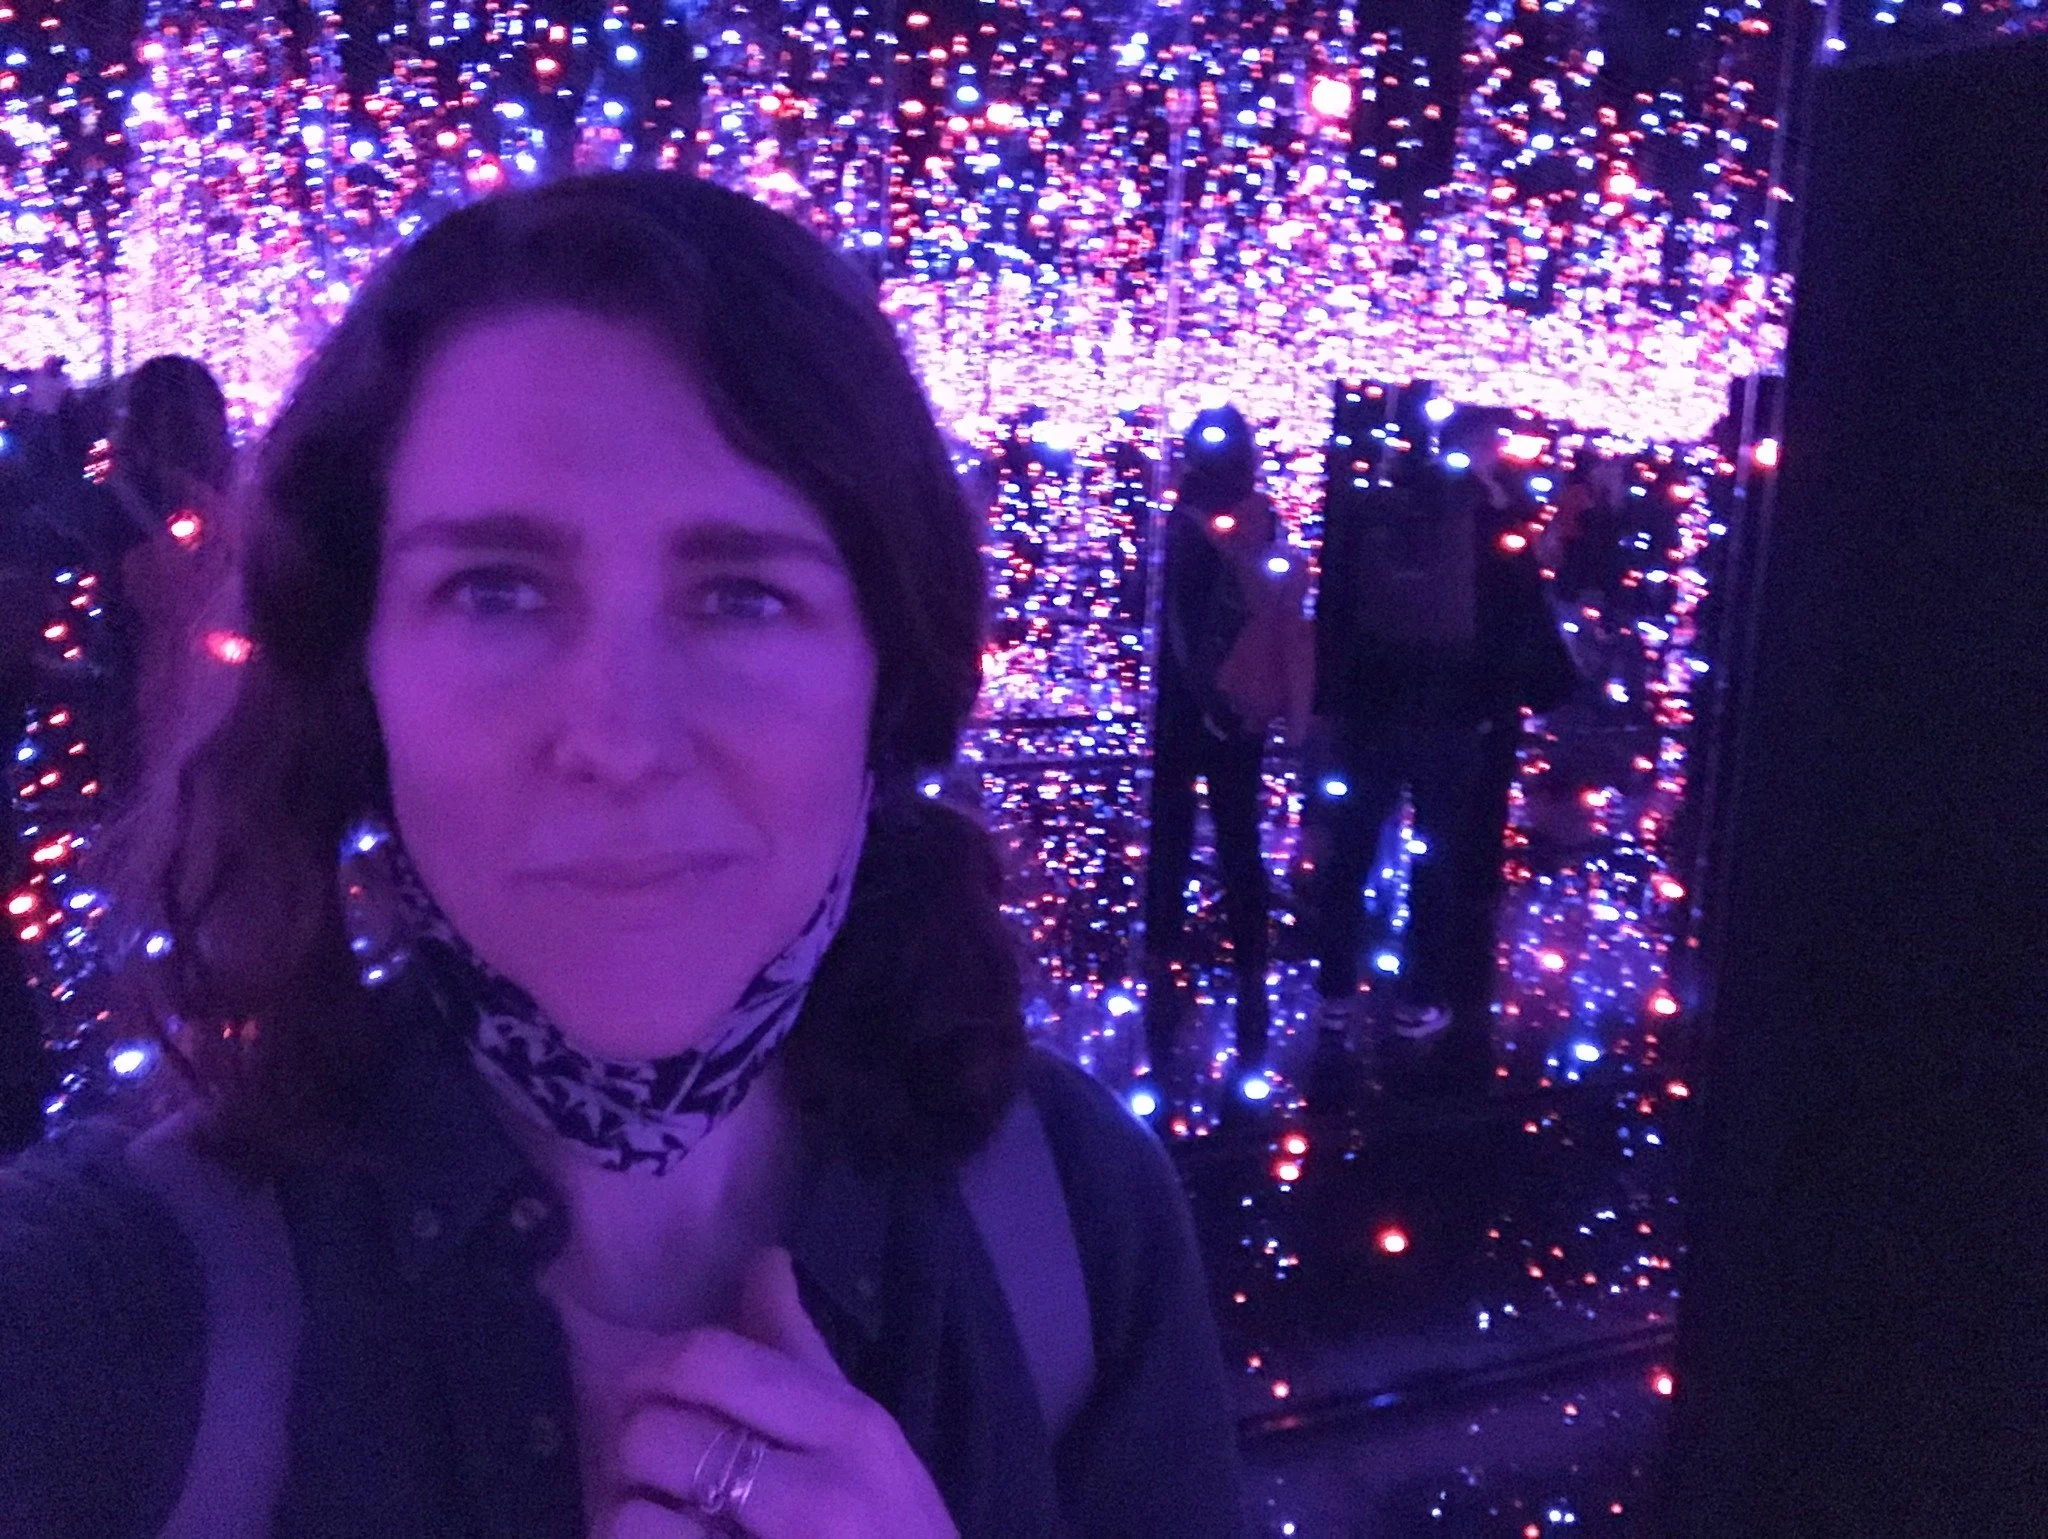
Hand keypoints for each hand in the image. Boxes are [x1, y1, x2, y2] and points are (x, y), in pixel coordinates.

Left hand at [594, 1248, 958, 1538]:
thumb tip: (763, 1260)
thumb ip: (803, 1352)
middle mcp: (822, 1492)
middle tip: (662, 1474)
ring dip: (632, 1523)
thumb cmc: (898, 1532)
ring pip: (632, 1519)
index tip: (646, 1389)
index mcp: (851, 1425)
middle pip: (659, 1433)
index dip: (654, 1368)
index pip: (714, 1360)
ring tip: (668, 1526)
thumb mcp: (868, 1438)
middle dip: (639, 1455)